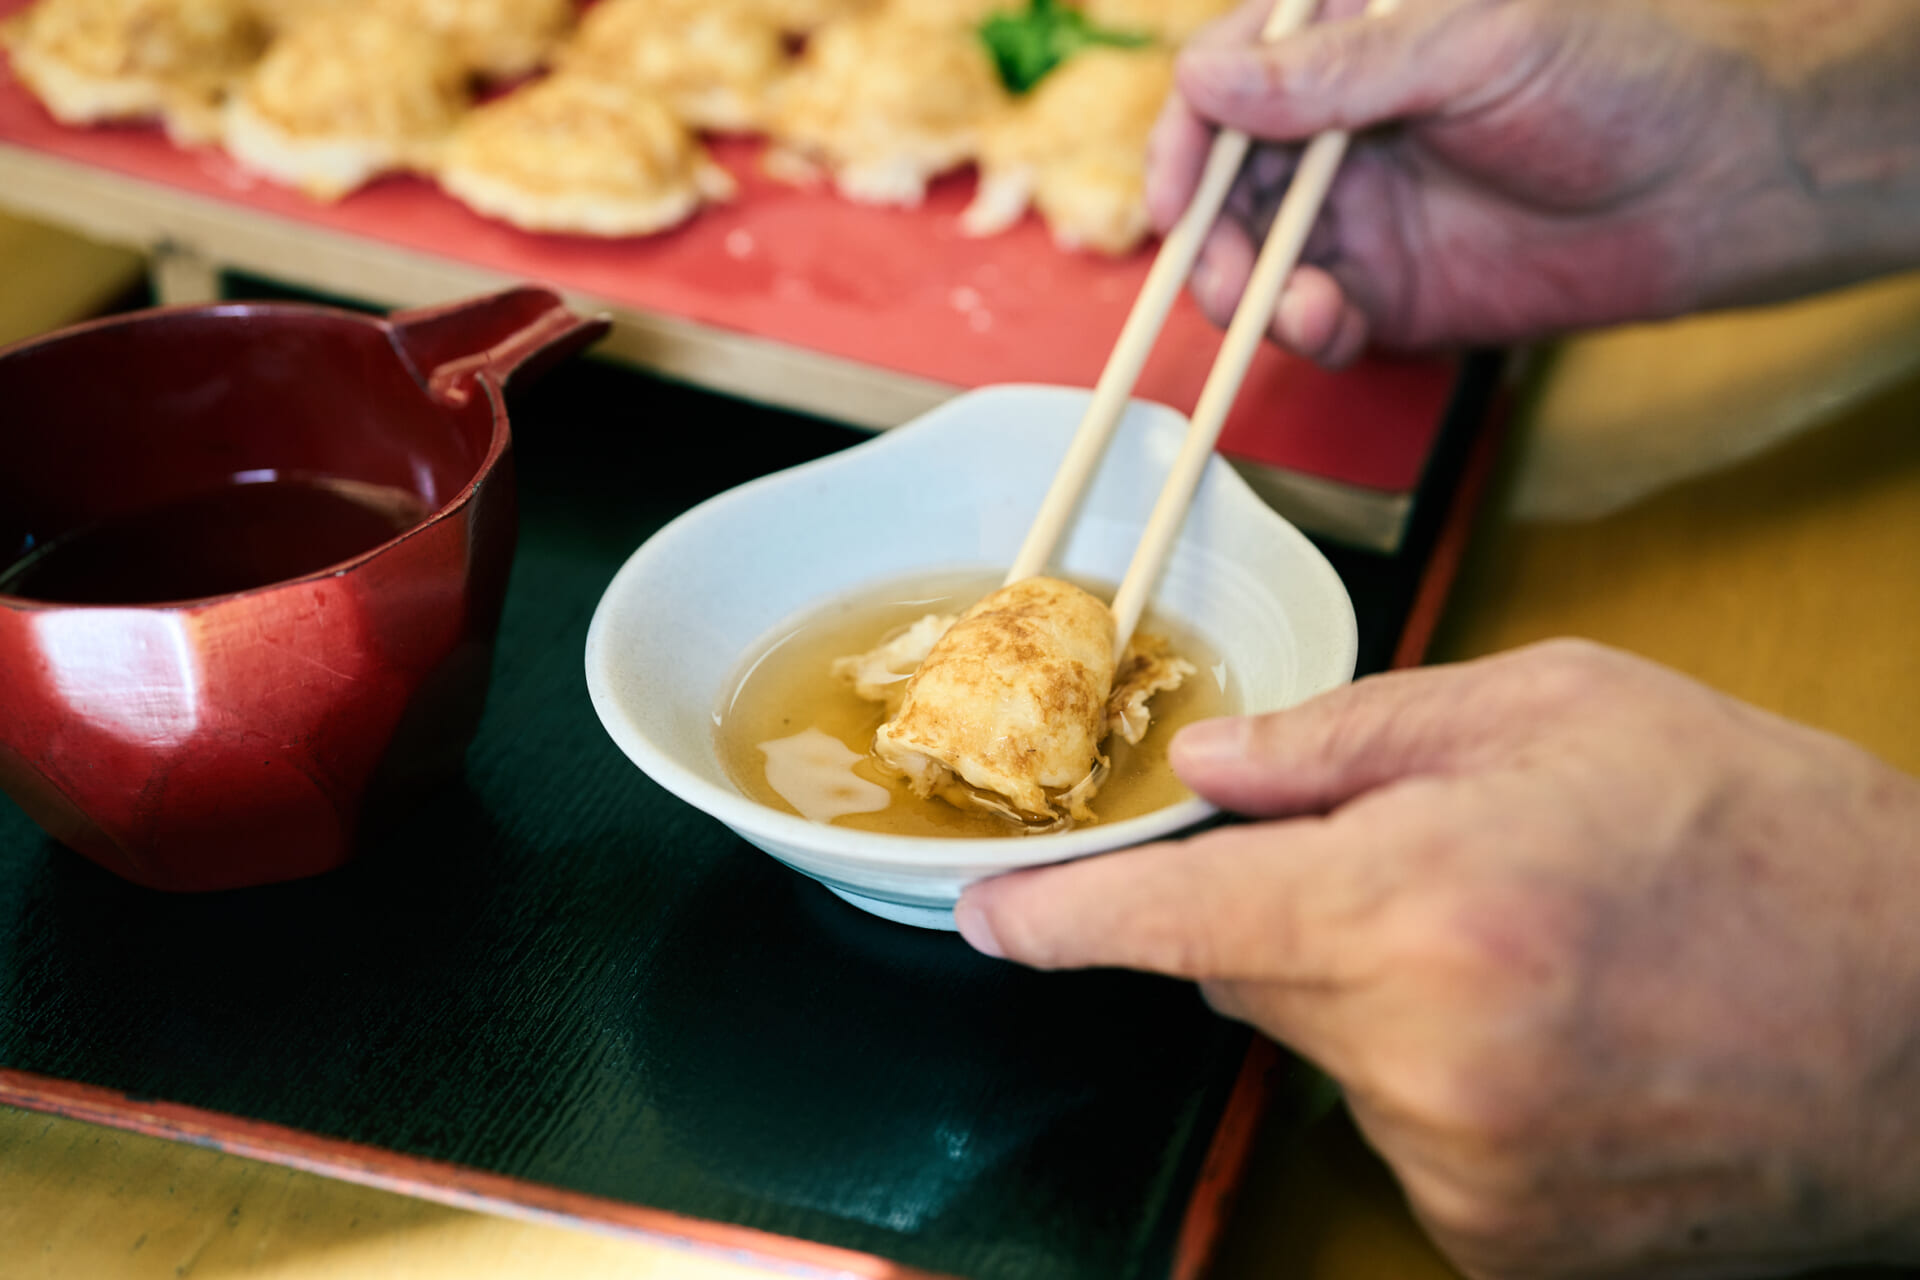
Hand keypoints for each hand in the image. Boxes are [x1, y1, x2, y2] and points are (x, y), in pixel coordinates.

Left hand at [956, 640, 1919, 1277]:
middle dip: (1297, 915)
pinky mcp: (1504, 1245)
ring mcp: (1461, 1173)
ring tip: (1537, 950)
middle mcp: (1422, 1060)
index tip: (987, 917)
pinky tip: (1560, 1035)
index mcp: (1422, 905)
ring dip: (1383, 997)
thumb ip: (1353, 737)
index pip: (1174, 925)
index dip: (1062, 919)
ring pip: (1329, 1057)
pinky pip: (1403, 1135)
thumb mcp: (1563, 710)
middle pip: (1249, 980)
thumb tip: (1213, 764)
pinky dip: (1439, 1076)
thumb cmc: (1771, 839)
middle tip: (1433, 868)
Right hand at [1147, 0, 1919, 365]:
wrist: (1717, 184)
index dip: (1186, 138)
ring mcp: (1359, 211)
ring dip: (1246, 288)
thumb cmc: (1619, 76)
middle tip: (1219, 270)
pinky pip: (1311, 316)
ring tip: (1287, 306)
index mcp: (1349, 37)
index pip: (1227, 79)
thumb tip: (1209, 83)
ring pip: (1253, 254)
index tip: (1176, 192)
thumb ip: (1338, 71)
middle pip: (1222, 178)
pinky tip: (1328, 326)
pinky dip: (1302, 329)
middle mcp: (1338, 124)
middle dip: (1207, 230)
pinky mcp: (1389, 290)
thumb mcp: (1473, 43)